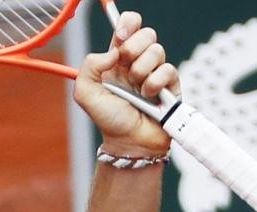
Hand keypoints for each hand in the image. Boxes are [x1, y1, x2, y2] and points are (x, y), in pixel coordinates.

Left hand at [73, 12, 179, 157]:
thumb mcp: (86, 93)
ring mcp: (155, 72)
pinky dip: (155, 83)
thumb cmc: (109, 120)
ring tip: (137, 89)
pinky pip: (168, 69)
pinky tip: (148, 96)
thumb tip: (113, 51)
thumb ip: (90, 66)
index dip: (128, 24)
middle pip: (147, 33)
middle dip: (134, 47)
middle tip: (125, 67)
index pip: (128, 26)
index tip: (120, 37)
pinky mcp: (171, 84)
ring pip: (157, 50)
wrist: (129, 142)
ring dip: (142, 70)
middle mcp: (137, 62)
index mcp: (117, 59)